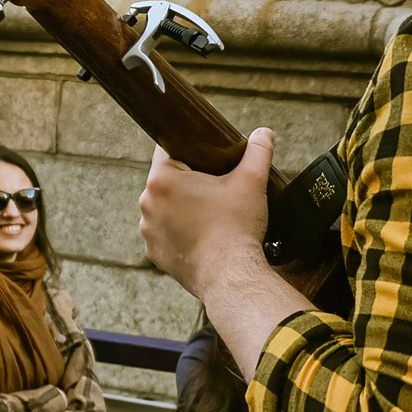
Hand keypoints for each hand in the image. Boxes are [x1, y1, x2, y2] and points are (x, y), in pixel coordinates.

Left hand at [141, 128, 274, 293]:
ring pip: (165, 207)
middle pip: (167, 180)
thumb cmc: (237, 228)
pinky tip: (201, 235)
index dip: (190, 150)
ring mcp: (148, 231)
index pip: (169, 150)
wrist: (231, 278)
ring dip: (181, 207)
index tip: (206, 157)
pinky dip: (179, 232)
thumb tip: (265, 133)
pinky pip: (165, 234)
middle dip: (188, 181)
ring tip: (209, 213)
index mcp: (162, 179)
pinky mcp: (154, 254)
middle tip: (214, 187)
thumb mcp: (251, 181)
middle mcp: (147, 203)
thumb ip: (257, 151)